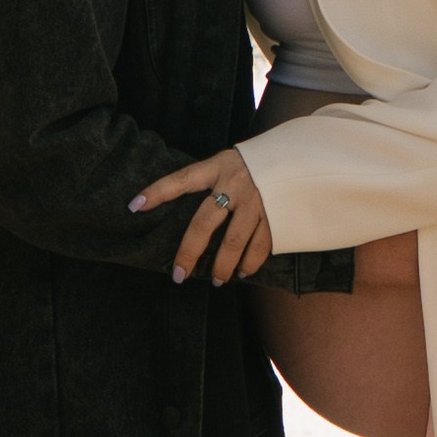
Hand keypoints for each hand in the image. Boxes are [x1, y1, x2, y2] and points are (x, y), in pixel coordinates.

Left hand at [130, 147, 273, 287]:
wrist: (302, 155)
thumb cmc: (258, 162)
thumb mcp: (231, 161)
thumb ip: (212, 179)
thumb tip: (189, 207)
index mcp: (219, 166)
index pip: (182, 180)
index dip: (157, 192)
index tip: (134, 205)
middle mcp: (235, 184)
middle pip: (204, 223)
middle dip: (189, 253)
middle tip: (179, 274)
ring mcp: (257, 201)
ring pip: (233, 242)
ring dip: (222, 267)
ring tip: (217, 281)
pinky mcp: (276, 216)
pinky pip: (260, 246)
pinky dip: (250, 263)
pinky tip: (242, 272)